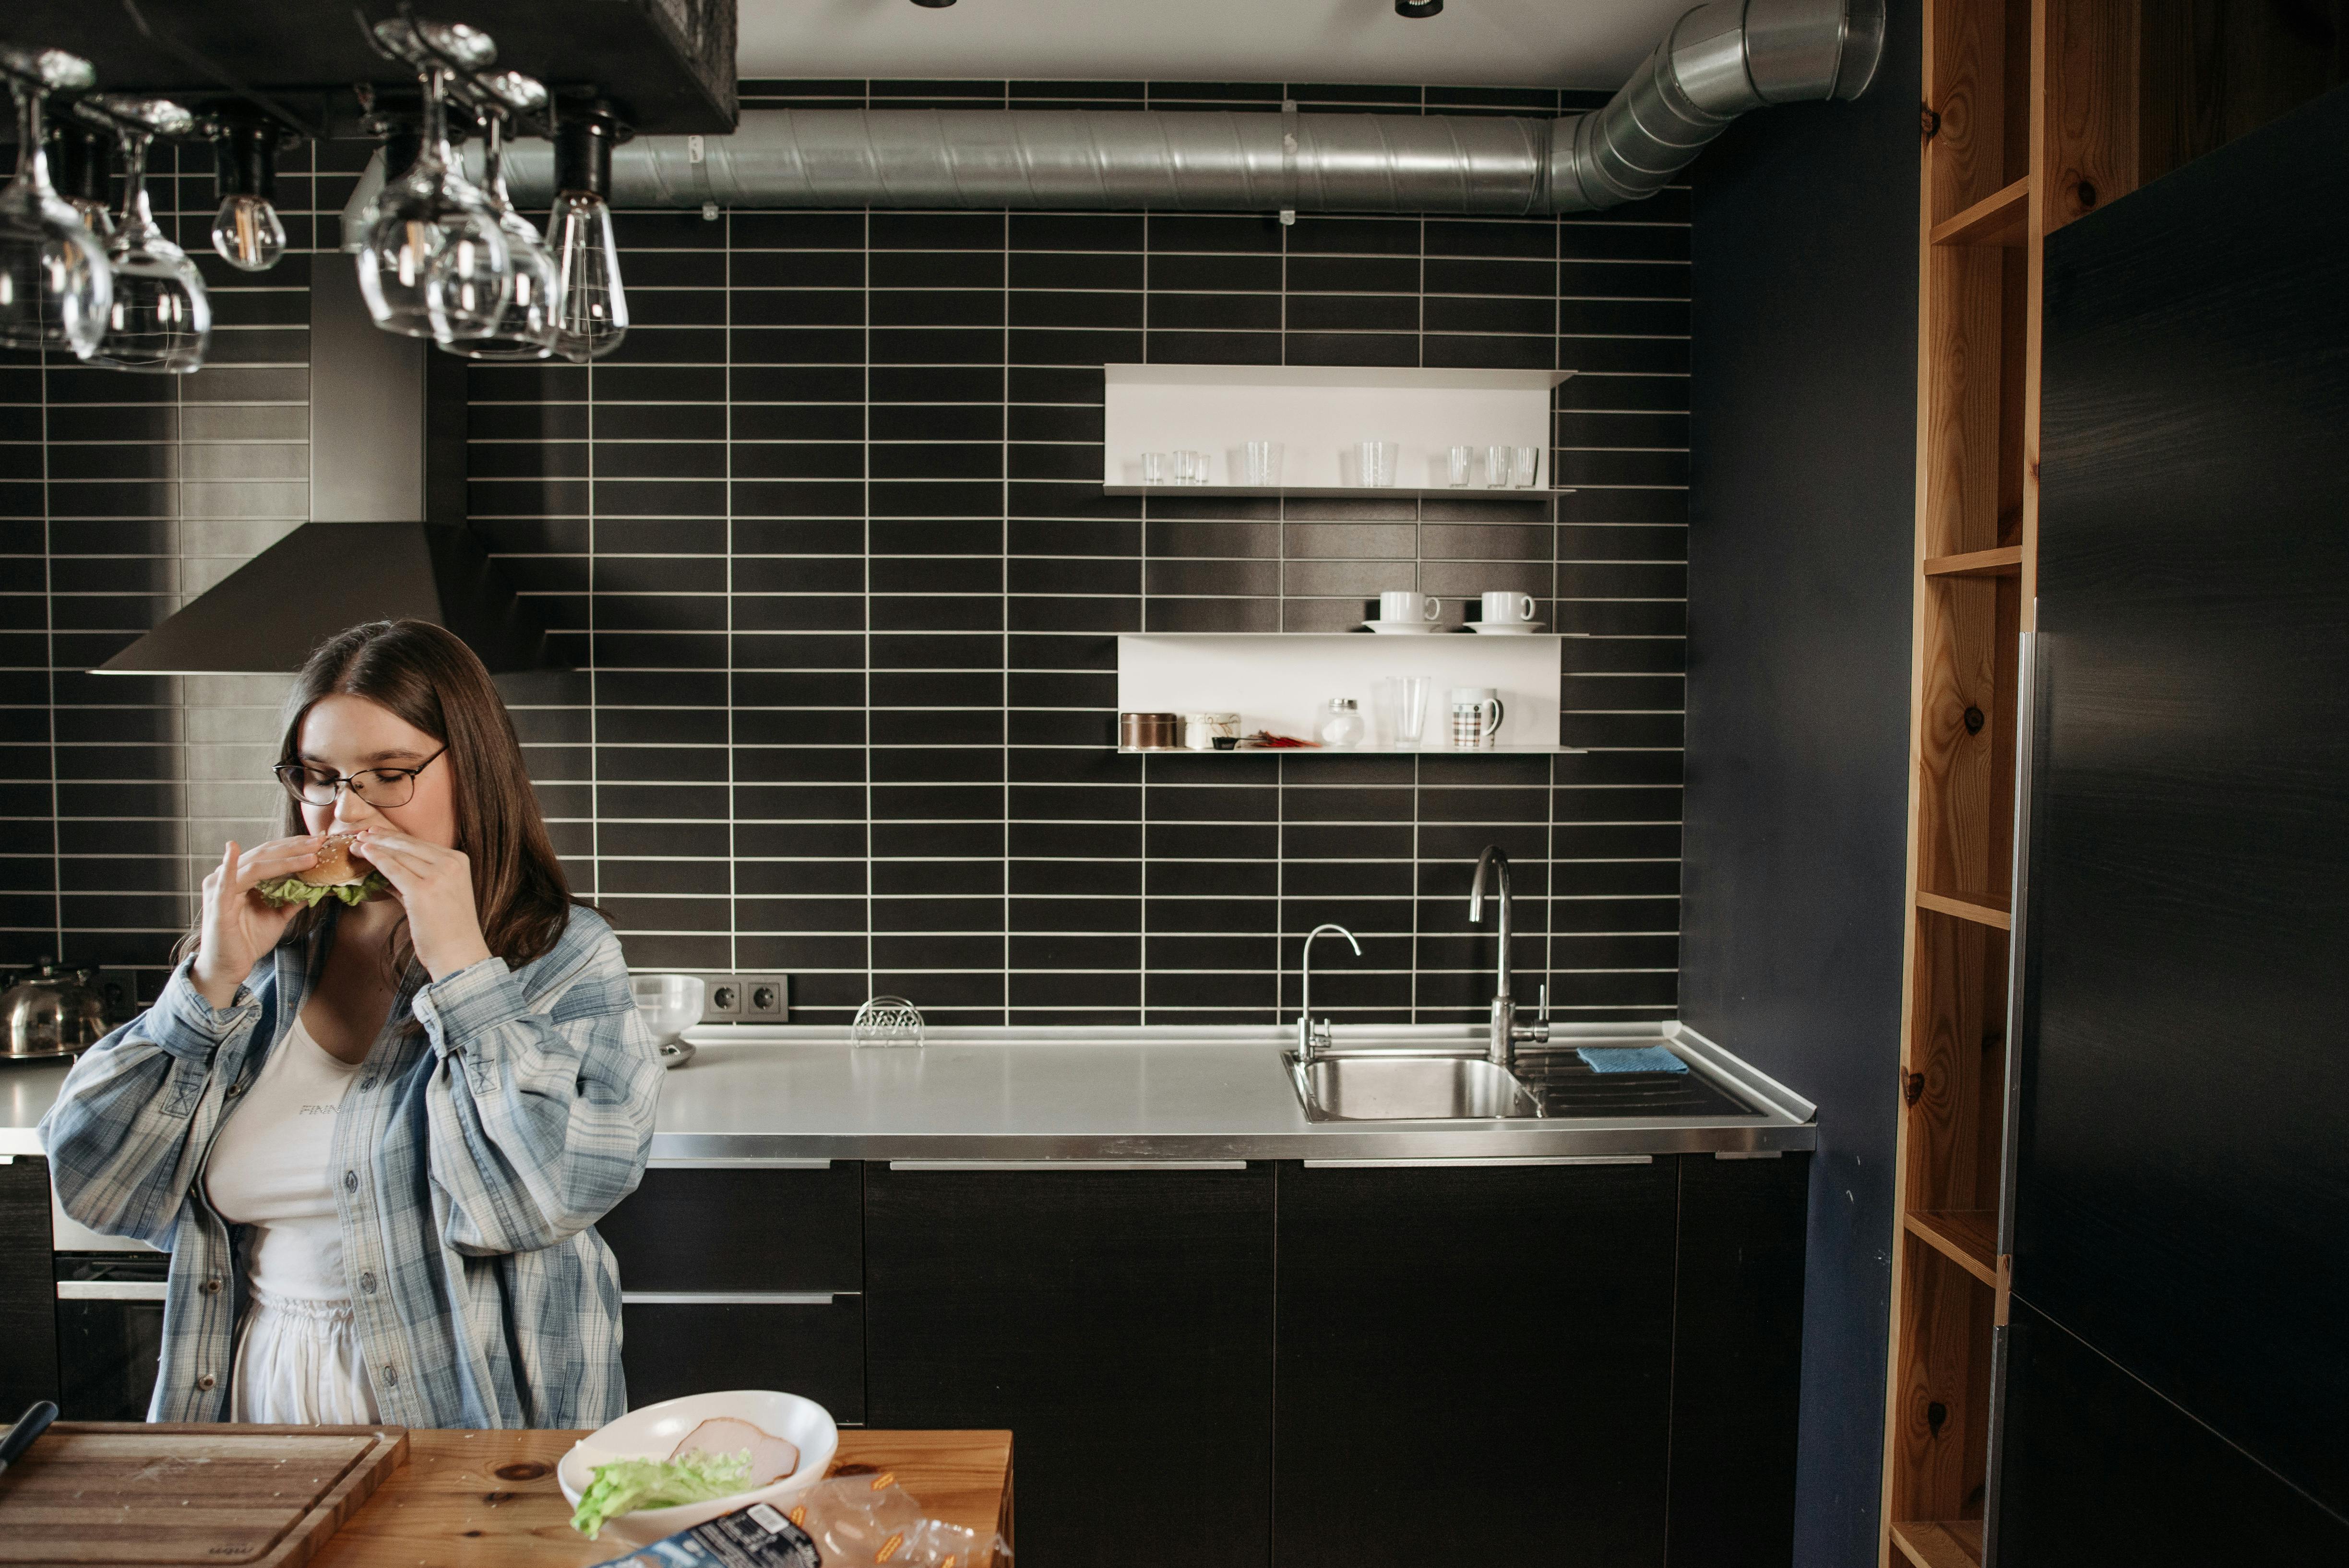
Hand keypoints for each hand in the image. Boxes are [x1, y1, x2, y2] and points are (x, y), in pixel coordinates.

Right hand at [190, 837, 318, 1009]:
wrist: (229, 967)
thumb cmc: (249, 940)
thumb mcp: (278, 915)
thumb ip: (292, 898)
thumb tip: (317, 885)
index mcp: (242, 877)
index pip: (270, 854)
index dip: (294, 846)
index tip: (320, 840)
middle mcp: (228, 878)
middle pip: (264, 855)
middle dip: (294, 847)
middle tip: (320, 840)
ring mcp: (221, 890)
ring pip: (255, 866)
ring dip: (284, 859)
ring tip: (311, 855)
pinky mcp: (217, 905)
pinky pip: (224, 882)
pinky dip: (229, 865)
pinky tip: (234, 849)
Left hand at [352, 830, 493, 981]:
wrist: (460, 955)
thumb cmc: (449, 929)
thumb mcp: (439, 894)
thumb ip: (416, 878)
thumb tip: (386, 869)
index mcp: (459, 860)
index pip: (420, 843)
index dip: (395, 836)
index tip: (377, 833)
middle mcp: (451, 864)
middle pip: (409, 845)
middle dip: (382, 838)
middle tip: (361, 833)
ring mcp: (438, 876)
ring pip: (399, 854)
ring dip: (374, 847)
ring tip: (355, 844)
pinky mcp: (422, 891)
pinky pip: (393, 869)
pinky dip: (376, 859)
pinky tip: (363, 853)